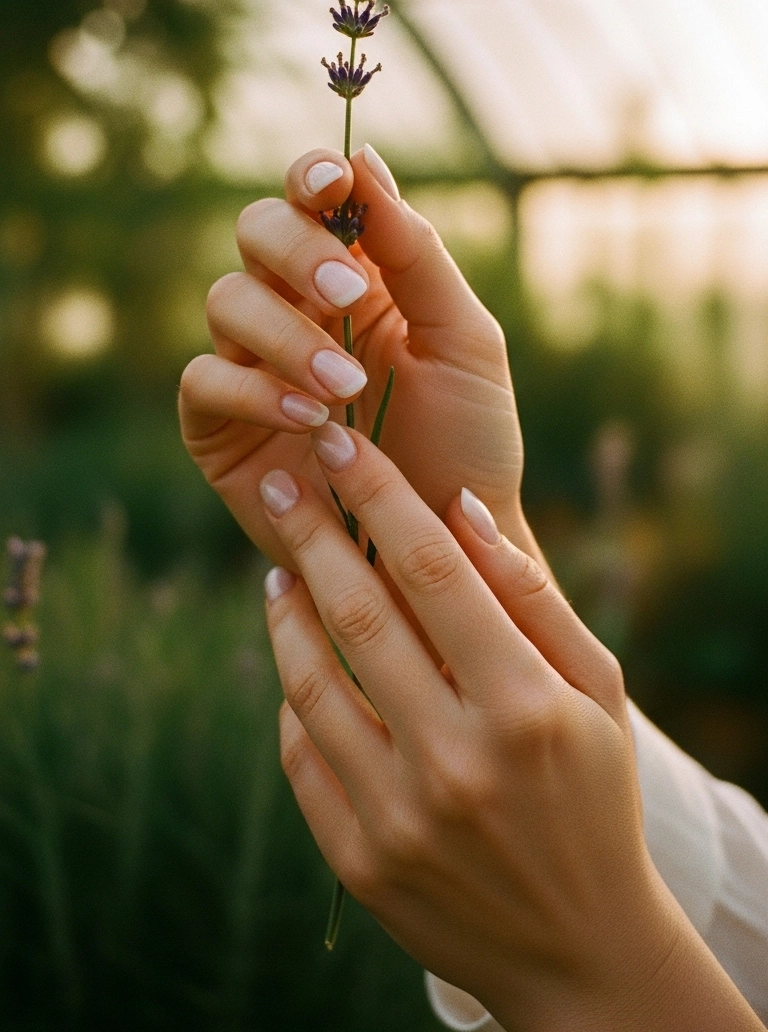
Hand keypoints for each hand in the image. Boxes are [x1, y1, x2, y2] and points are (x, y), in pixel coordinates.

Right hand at [179, 145, 536, 572]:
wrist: (449, 546)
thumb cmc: (467, 440)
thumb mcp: (463, 340)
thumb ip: (416, 253)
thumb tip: (366, 158)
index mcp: (355, 276)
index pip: (310, 200)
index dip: (310, 177)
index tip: (334, 183)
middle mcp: (295, 308)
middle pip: (253, 232)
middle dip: (294, 249)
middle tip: (349, 293)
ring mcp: (252, 366)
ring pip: (225, 301)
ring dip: (287, 333)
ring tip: (345, 386)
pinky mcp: (220, 428)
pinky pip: (204, 380)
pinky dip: (253, 389)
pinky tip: (309, 419)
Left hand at [260, 426, 763, 1031]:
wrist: (579, 949)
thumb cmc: (593, 793)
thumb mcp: (596, 689)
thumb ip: (531, 596)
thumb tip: (460, 505)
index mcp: (524, 706)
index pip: (431, 570)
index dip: (380, 495)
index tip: (344, 444)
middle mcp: (457, 760)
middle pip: (359, 615)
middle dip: (312, 532)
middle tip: (283, 480)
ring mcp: (399, 817)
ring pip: (312, 683)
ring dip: (286, 610)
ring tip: (278, 565)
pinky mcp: (358, 862)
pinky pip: (302, 755)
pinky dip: (292, 694)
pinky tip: (295, 655)